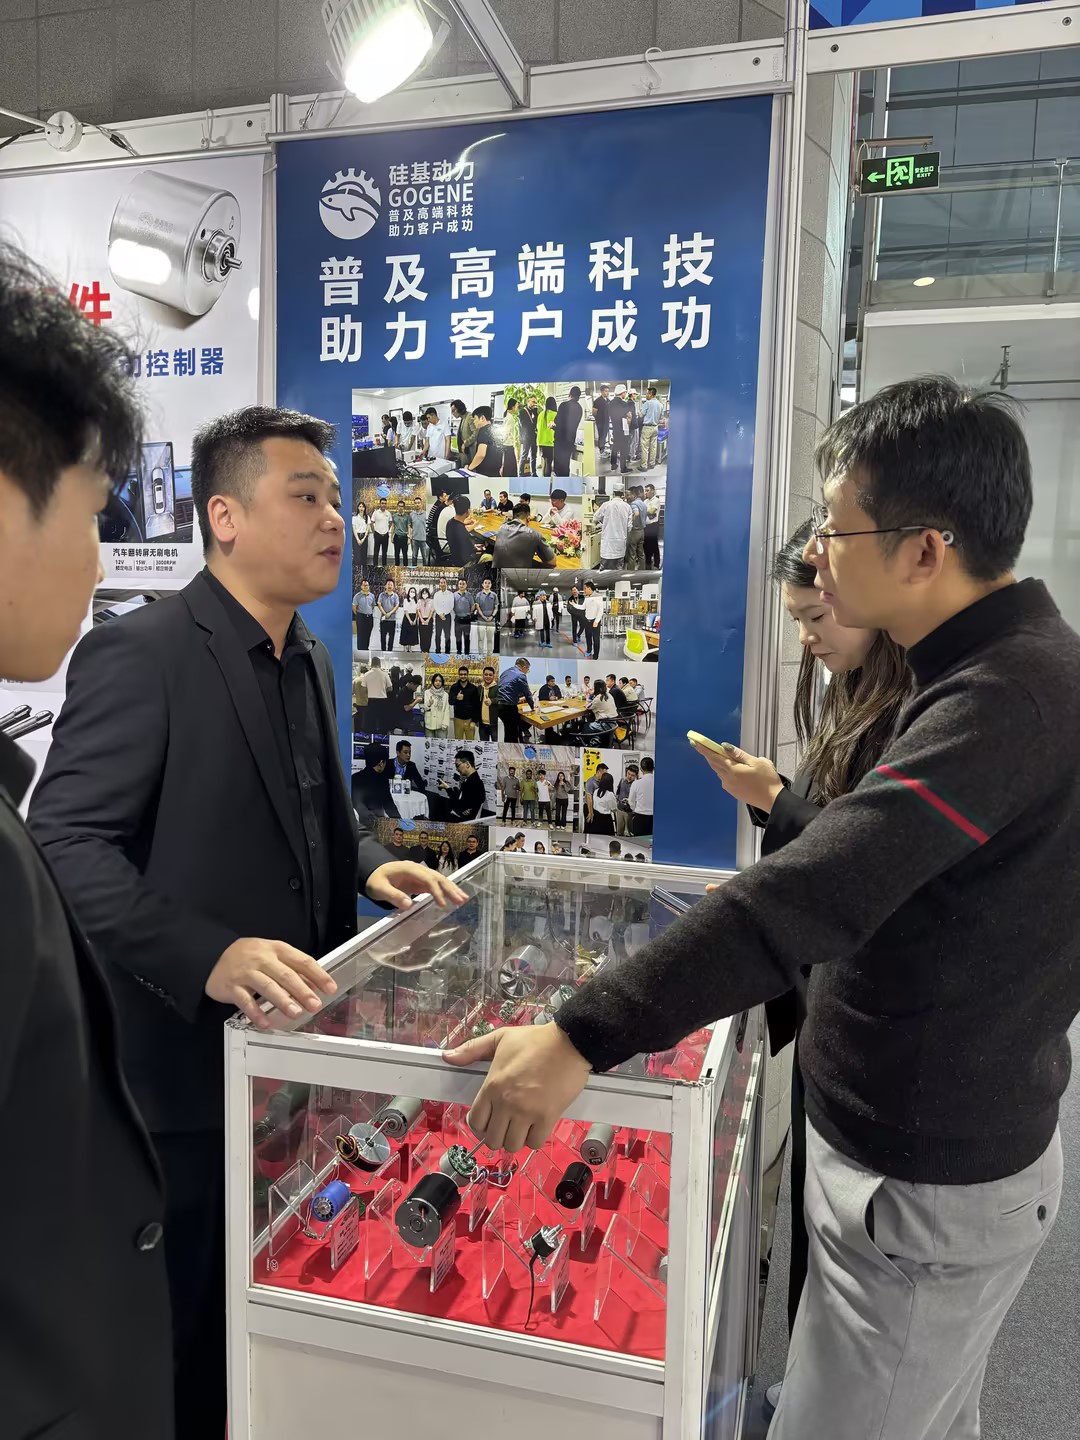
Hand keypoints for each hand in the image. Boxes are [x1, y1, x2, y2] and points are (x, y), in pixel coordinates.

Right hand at [205, 937, 336, 1030]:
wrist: (213, 955)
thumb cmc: (248, 956)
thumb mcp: (272, 955)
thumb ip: (292, 968)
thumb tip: (314, 985)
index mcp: (276, 949)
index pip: (302, 961)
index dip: (318, 974)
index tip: (329, 987)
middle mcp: (262, 959)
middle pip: (286, 975)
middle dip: (303, 991)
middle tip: (314, 1004)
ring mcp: (246, 972)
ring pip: (267, 986)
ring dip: (283, 1000)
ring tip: (295, 1012)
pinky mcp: (231, 986)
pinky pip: (245, 1001)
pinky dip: (256, 1013)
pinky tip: (265, 1022)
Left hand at [366, 860, 466, 909]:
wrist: (372, 873)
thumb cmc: (375, 880)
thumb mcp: (379, 888)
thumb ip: (393, 896)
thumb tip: (409, 905)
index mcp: (409, 869)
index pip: (427, 879)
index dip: (436, 891)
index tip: (442, 904)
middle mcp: (418, 870)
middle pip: (438, 878)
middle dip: (450, 889)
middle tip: (462, 900)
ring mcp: (420, 875)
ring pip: (440, 880)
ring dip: (452, 889)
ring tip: (464, 899)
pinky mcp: (420, 882)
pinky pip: (436, 886)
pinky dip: (445, 892)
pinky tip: (454, 898)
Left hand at [443, 1023, 591, 1151]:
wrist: (569, 1042)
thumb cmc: (535, 1040)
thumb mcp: (500, 1038)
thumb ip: (472, 1049)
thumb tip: (446, 1056)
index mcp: (492, 1085)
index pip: (475, 1121)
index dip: (480, 1124)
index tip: (489, 1120)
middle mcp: (506, 1103)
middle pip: (493, 1139)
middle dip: (498, 1134)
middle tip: (506, 1124)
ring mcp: (527, 1112)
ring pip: (512, 1145)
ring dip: (516, 1139)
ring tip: (521, 1127)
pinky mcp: (547, 1117)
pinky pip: (535, 1143)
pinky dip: (534, 1139)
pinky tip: (536, 1127)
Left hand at [691, 739, 783, 811]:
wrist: (773, 801)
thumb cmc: (768, 781)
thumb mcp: (757, 762)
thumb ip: (739, 754)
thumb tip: (725, 747)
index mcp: (733, 770)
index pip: (714, 756)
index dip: (704, 749)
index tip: (695, 742)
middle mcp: (727, 779)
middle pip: (714, 764)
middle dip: (708, 754)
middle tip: (703, 746)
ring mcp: (729, 787)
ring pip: (719, 771)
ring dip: (717, 762)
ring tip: (721, 755)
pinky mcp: (733, 792)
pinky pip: (724, 779)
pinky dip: (724, 771)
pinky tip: (732, 768)